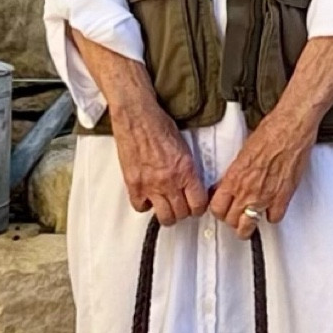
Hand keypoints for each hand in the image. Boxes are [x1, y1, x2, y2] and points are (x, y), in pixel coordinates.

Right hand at [109, 92, 207, 225]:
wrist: (137, 116)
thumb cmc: (159, 125)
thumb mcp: (184, 147)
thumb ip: (188, 169)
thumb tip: (192, 185)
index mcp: (186, 170)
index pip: (198, 204)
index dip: (198, 208)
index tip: (195, 206)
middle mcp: (170, 181)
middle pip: (181, 214)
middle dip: (183, 212)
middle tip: (179, 205)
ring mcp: (150, 185)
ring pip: (163, 217)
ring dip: (166, 213)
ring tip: (165, 205)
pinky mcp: (133, 184)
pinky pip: (140, 207)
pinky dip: (144, 204)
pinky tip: (147, 196)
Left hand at [209, 106, 317, 236]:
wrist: (291, 129)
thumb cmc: (270, 133)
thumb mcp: (242, 153)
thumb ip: (235, 172)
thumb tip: (229, 182)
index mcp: (234, 178)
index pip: (217, 207)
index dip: (218, 210)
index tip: (221, 208)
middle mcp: (247, 190)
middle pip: (231, 220)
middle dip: (231, 219)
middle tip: (234, 215)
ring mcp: (265, 196)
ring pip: (249, 226)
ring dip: (247, 226)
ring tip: (248, 223)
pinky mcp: (283, 197)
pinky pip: (274, 218)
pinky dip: (271, 216)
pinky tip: (270, 209)